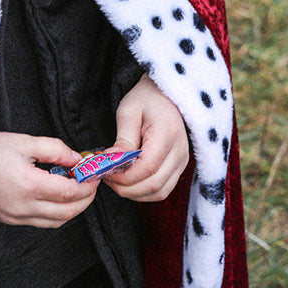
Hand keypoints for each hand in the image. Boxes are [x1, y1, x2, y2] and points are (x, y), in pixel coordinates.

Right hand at [0, 131, 98, 227]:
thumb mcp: (23, 141)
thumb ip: (54, 149)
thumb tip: (77, 158)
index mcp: (29, 185)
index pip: (70, 192)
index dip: (87, 184)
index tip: (95, 173)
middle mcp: (23, 207)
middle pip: (68, 211)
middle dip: (86, 198)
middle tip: (92, 182)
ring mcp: (15, 217)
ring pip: (56, 221)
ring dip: (73, 208)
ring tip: (78, 190)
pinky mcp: (9, 220)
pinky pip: (41, 222)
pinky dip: (56, 214)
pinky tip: (57, 198)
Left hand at [102, 73, 188, 201]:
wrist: (165, 95)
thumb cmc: (145, 99)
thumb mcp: (128, 112)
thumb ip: (123, 140)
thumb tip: (112, 163)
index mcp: (167, 134)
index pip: (147, 167)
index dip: (124, 175)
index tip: (105, 171)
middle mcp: (180, 153)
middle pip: (154, 185)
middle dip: (126, 187)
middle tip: (106, 177)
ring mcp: (182, 163)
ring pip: (159, 192)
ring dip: (134, 192)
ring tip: (115, 179)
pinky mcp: (179, 168)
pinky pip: (162, 190)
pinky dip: (144, 191)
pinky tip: (128, 181)